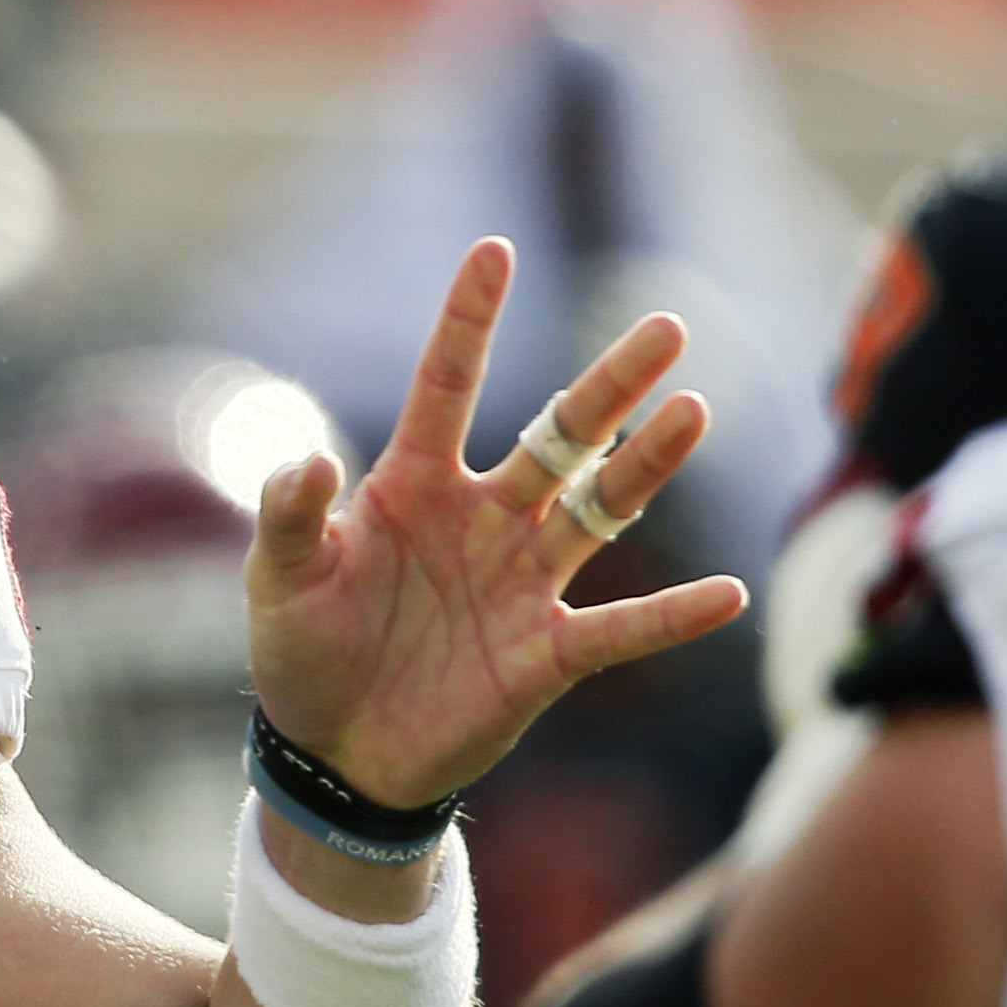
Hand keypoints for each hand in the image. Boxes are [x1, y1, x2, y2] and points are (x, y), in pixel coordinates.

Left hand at [246, 239, 747, 807]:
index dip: (469, 323)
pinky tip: (728, 596)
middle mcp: (483, 519)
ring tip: (694, 411)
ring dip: (646, 465)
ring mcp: (523, 583)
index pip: (447, 386)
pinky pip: (620, 628)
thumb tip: (311, 458)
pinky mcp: (547, 654)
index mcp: (413, 487)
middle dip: (610, 386)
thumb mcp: (278, 580)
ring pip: (600, 508)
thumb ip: (291, 516)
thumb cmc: (302, 652)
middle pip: (558, 436)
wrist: (334, 755)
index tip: (495, 251)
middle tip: (666, 329)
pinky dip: (671, 616)